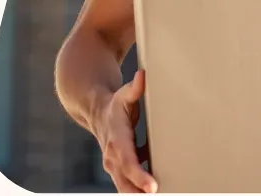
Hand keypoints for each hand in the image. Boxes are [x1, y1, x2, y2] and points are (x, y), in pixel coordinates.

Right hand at [94, 70, 157, 193]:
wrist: (97, 113)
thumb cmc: (115, 104)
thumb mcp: (124, 94)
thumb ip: (135, 88)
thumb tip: (143, 76)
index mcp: (117, 141)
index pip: (129, 163)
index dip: (140, 176)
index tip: (152, 187)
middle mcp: (113, 157)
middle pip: (126, 184)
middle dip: (140, 194)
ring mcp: (114, 165)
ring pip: (126, 188)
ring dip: (140, 194)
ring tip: (163, 194)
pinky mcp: (119, 169)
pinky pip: (129, 184)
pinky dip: (140, 188)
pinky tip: (156, 186)